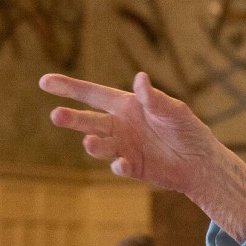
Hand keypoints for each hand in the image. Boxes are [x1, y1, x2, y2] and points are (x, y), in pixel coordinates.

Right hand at [40, 72, 245, 240]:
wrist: (201, 162)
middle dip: (72, 118)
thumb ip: (155, 98)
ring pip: (99, 144)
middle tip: (56, 115)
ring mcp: (123, 147)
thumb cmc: (188, 130)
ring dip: (93, 144)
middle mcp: (119, 126)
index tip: (44, 82)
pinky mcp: (133, 167)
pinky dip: (118, 166)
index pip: (92, 94)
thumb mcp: (174, 111)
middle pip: (89, 120)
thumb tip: (140, 77)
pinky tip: (121, 163)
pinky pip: (120, 166)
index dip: (69, 88)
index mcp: (126, 106)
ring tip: (89, 141)